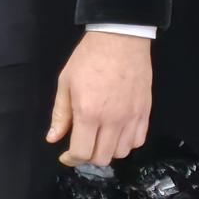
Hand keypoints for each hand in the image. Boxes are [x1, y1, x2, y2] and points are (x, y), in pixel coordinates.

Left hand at [46, 32, 152, 167]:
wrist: (120, 39)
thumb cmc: (88, 58)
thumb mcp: (65, 83)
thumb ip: (60, 114)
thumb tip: (53, 138)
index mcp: (88, 113)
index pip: (82, 152)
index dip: (71, 159)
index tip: (65, 155)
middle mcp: (112, 120)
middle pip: (102, 158)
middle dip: (87, 157)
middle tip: (80, 146)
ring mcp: (132, 117)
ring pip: (121, 152)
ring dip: (107, 151)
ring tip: (98, 139)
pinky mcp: (145, 112)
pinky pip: (138, 140)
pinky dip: (126, 143)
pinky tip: (116, 134)